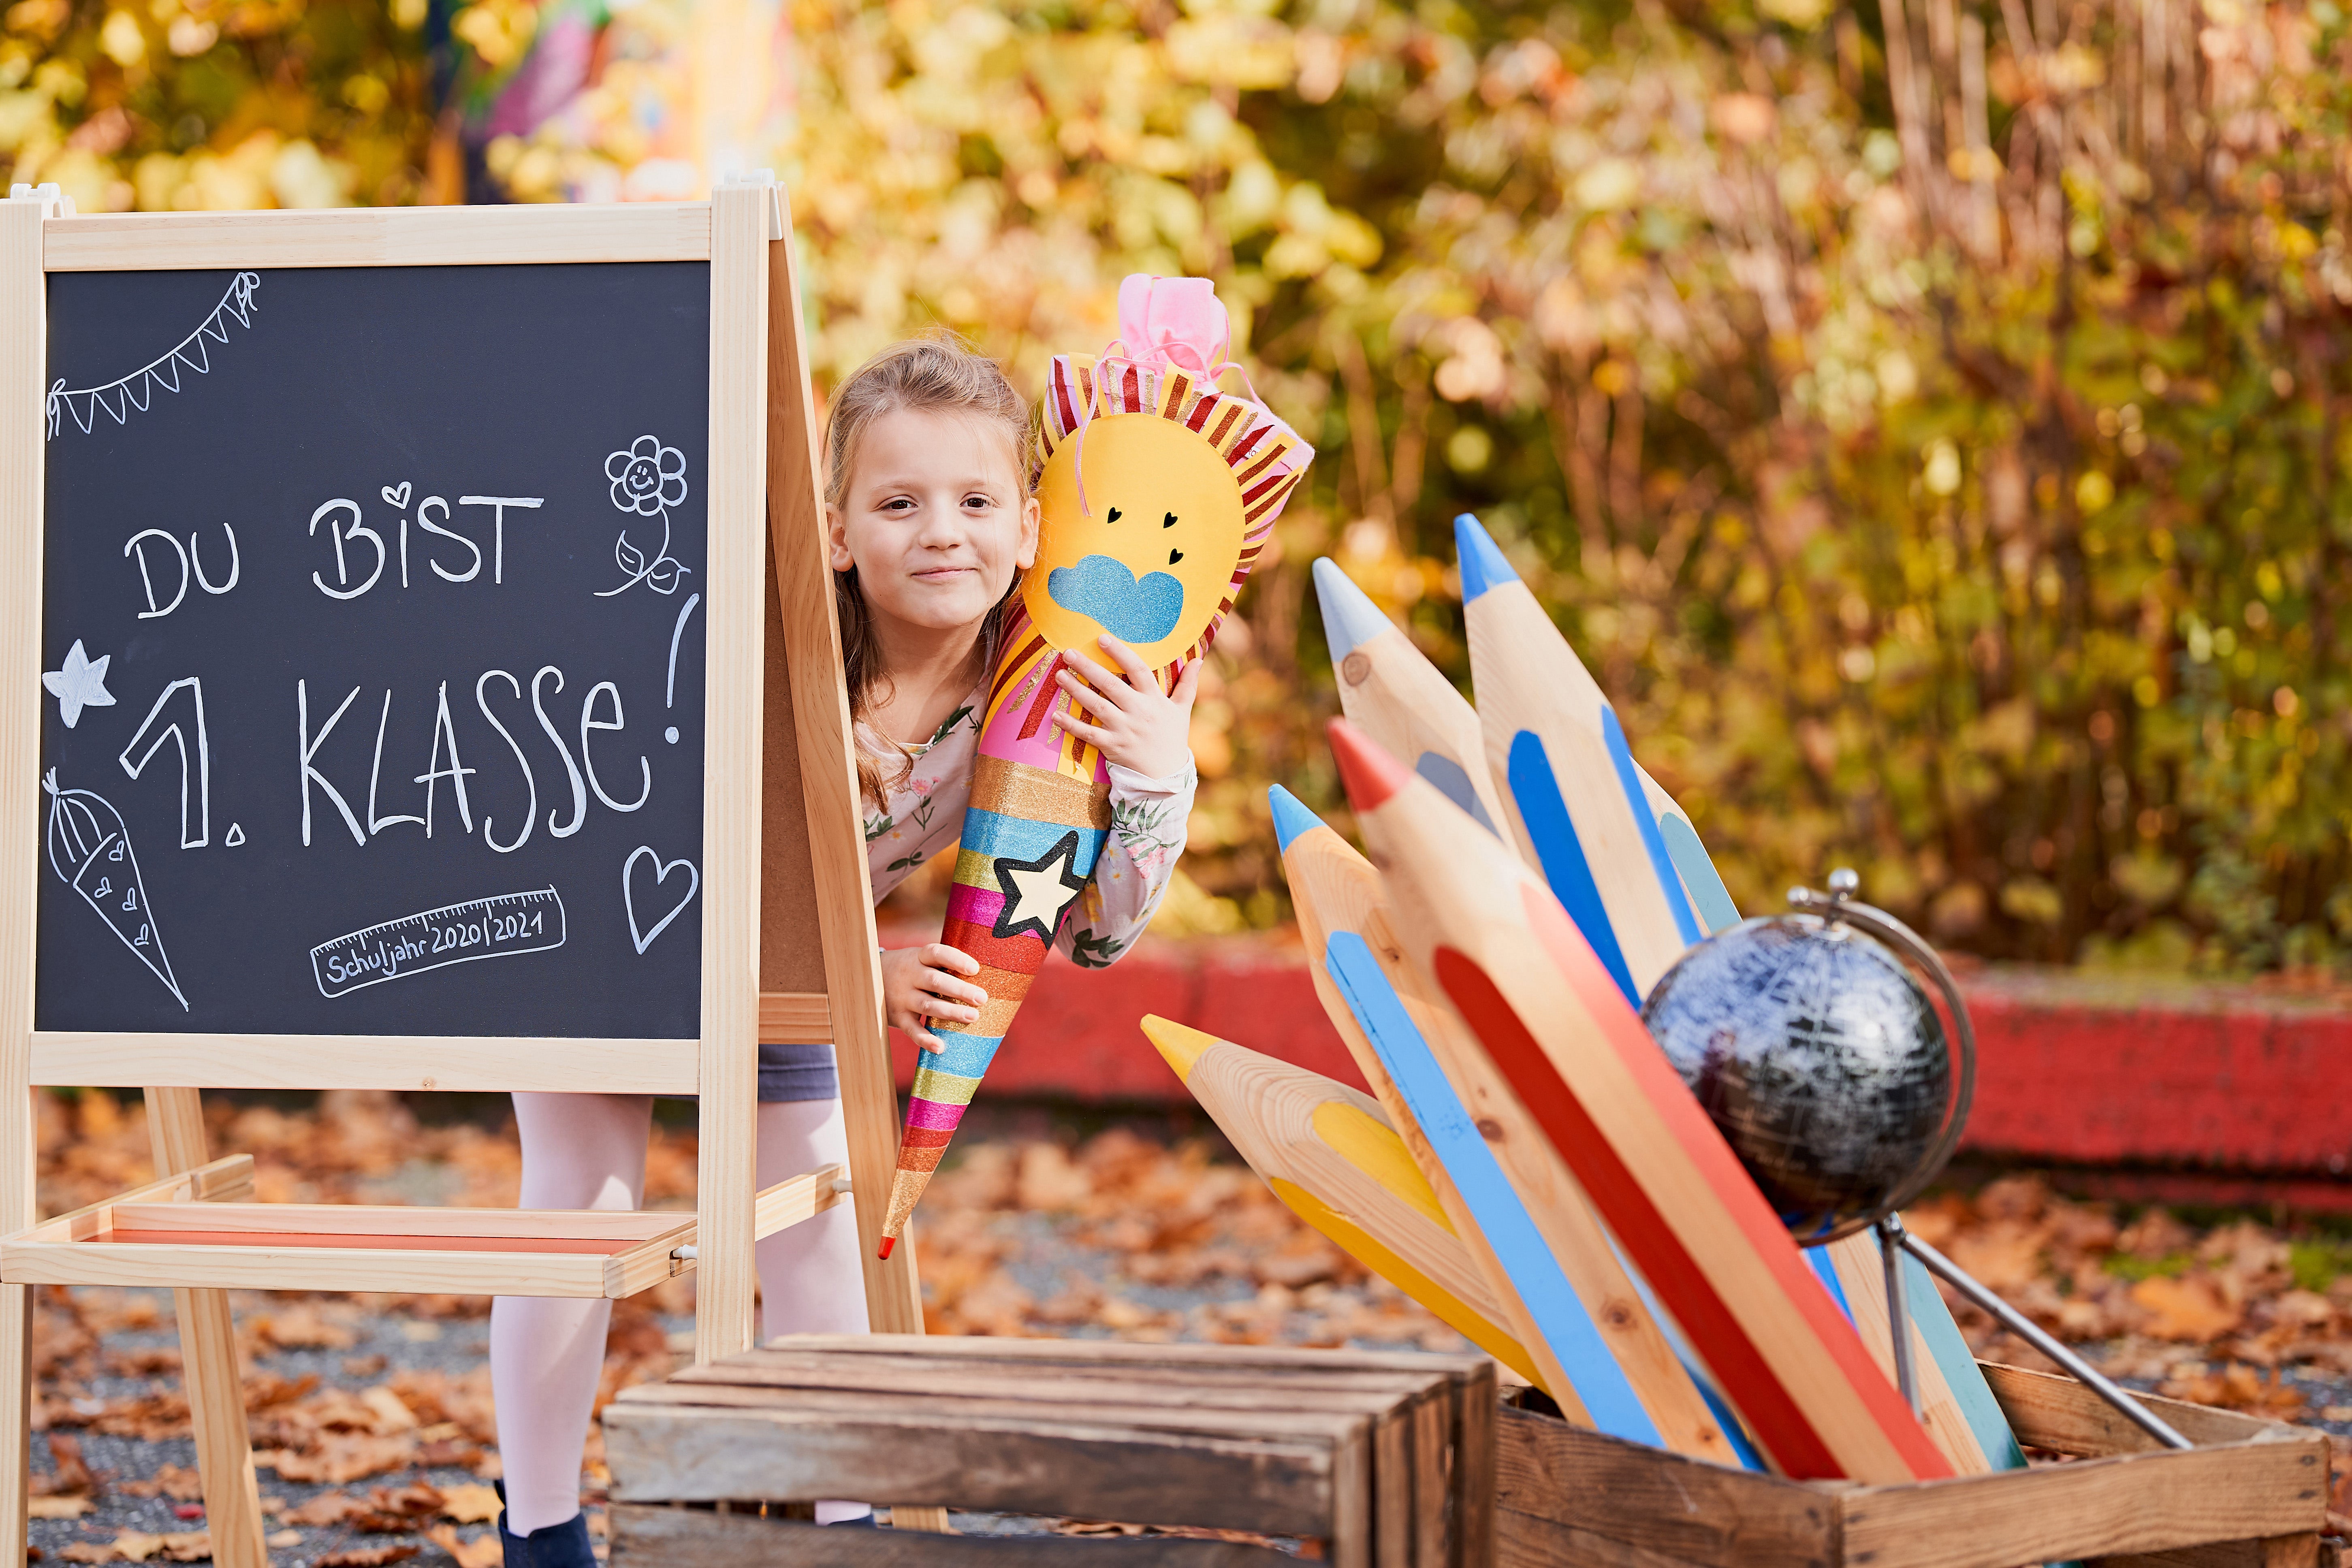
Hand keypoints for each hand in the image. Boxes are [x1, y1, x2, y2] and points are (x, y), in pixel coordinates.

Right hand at [879, 942, 986, 1050]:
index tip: (975, 968)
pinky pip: (911, 1030)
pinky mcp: (897, 1017)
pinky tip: (940, 1047)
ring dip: (950, 1012)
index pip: (936, 953)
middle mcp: (909, 975)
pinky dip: (925, 1040)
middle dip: (959, 990)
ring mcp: (902, 997)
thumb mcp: (920, 959)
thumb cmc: (909, 970)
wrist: (868, 980)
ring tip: (973, 1017)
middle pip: (935, 981)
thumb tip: (986, 973)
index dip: (956, 960)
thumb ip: (944, 965)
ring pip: (927, 1005)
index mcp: (918, 957)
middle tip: (982, 998)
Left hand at [1052, 635, 1200, 778]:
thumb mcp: (1183, 709)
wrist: (1166, 775)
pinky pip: (1088, 734)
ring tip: (1059, 675)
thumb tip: (1199, 659)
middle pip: (1111, 685)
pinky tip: (1055, 715)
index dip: (1120, 653)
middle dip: (1088, 667)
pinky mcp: (1112, 746)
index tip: (1102, 638)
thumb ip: (1188, 683)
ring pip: (1097, 706)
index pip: (1138, 669)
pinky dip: (1071, 725)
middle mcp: (1139, 712)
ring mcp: (1124, 730)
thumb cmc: (1173, 737)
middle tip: (1068, 652)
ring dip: (1076, 690)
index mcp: (1154, 699)